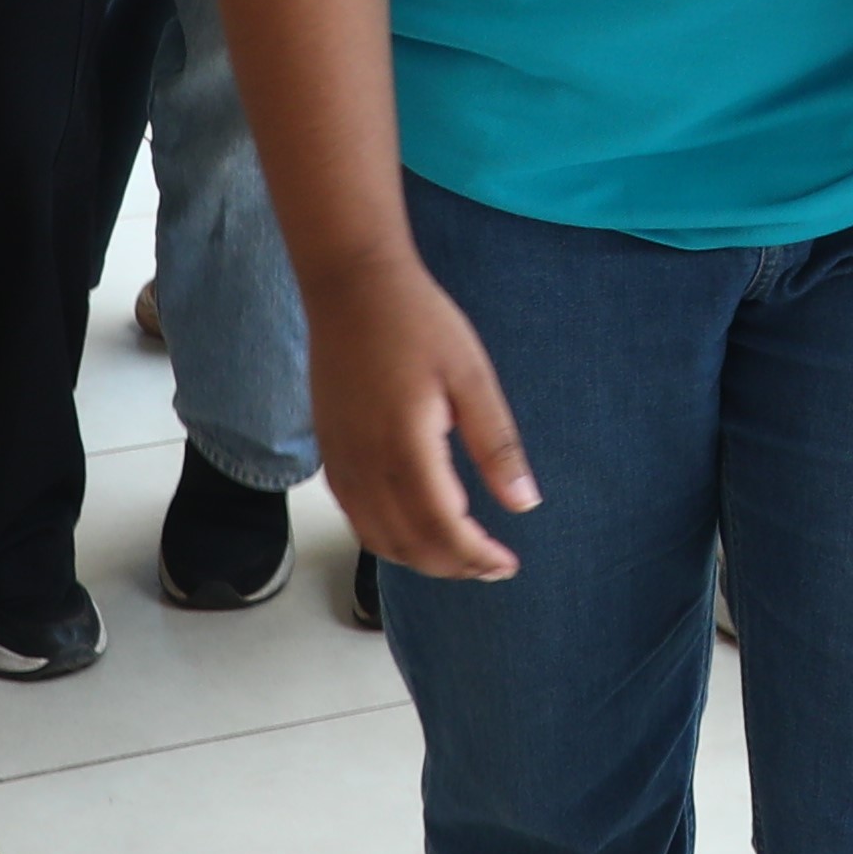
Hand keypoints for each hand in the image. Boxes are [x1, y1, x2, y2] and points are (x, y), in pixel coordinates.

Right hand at [308, 251, 531, 581]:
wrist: (351, 287)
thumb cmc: (415, 322)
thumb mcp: (472, 377)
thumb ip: (496, 445)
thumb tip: (524, 503)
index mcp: (407, 448)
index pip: (443, 529)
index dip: (477, 557)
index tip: (507, 563)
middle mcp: (367, 465)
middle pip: (410, 546)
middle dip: (454, 566)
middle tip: (492, 564)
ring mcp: (341, 461)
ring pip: (377, 539)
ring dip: (420, 559)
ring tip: (460, 554)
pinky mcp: (328, 452)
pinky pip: (354, 517)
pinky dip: (386, 539)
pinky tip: (413, 529)